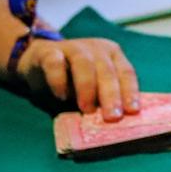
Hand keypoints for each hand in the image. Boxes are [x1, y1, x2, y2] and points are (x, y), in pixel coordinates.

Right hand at [21, 35, 140, 118]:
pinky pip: (55, 63)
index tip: (132, 111)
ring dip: (87, 87)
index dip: (130, 91)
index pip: (126, 72)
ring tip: (87, 110)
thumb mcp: (93, 88)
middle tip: (112, 117)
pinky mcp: (48, 52)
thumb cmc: (72, 80)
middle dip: (111, 94)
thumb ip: (104, 100)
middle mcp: (95, 48)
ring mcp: (72, 47)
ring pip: (84, 64)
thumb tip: (117, 124)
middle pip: (107, 70)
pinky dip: (59, 80)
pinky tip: (61, 96)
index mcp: (112, 56)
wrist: (38, 61)